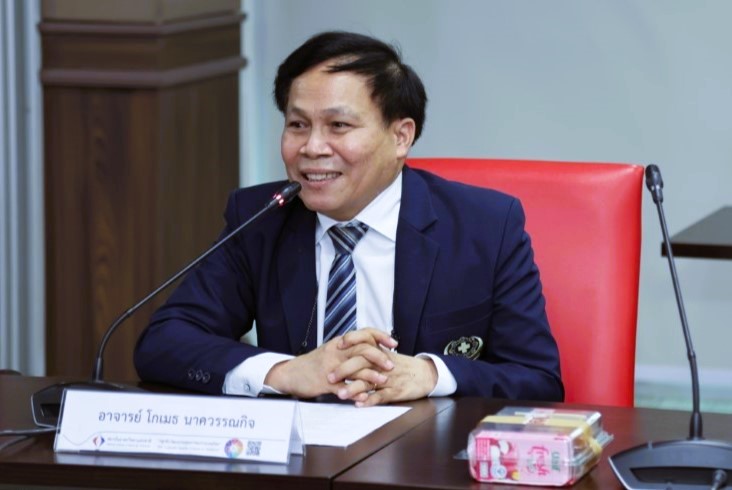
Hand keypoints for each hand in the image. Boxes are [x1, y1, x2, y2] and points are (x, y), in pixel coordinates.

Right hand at [264, 330, 394, 398]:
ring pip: (354, 368)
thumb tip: (370, 348)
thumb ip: (349, 350)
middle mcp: (336, 352)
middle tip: (391, 365)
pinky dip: (354, 392)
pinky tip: (364, 397)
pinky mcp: (324, 382)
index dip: (380, 336)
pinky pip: (342, 387)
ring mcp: (330, 367)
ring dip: (371, 375)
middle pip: (362, 349)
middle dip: (379, 356)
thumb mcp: (331, 351)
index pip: (363, 333)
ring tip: (383, 380)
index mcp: (339, 343)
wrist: (291, 374)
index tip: (394, 343)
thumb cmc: (313, 364)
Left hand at [332, 349, 437, 406]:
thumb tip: (348, 351)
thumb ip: (370, 351)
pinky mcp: (395, 391)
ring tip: (340, 394)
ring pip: (368, 382)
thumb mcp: (387, 354)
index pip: (364, 341)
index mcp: (381, 352)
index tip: (336, 345)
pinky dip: (369, 400)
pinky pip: (380, 396)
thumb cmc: (402, 365)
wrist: (425, 375)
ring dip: (353, 388)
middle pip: (362, 362)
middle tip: (329, 377)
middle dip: (344, 370)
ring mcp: (389, 378)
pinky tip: (359, 404)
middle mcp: (383, 363)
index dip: (351, 341)